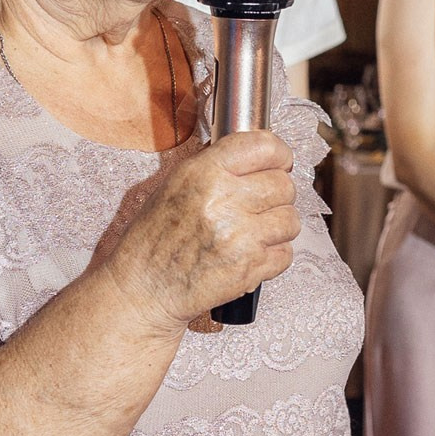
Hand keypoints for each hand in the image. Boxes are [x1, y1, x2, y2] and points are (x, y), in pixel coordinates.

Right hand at [104, 129, 301, 330]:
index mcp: (203, 173)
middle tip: (260, 205)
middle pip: (284, 185)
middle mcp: (223, 200)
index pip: (264, 147)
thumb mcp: (175, 185)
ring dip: (278, 227)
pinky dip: (273, 256)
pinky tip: (250, 254)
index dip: (279, 154)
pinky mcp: (250, 267)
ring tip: (253, 233)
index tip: (280, 163)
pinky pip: (286, 253)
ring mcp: (240, 236)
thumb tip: (256, 153)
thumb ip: (215, 166)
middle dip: (277, 196)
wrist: (144, 288)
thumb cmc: (155, 239)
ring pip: (290, 220)